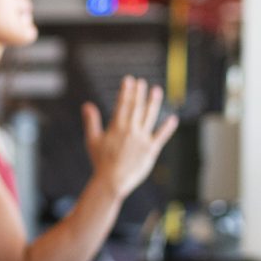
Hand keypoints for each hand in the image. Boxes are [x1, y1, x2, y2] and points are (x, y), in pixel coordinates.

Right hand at [83, 76, 178, 198]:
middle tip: (141, 81)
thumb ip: (92, 121)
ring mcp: (142, 139)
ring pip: (149, 117)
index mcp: (116, 127)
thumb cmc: (101, 162)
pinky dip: (167, 128)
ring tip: (157, 90)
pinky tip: (173, 119)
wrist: (112, 181)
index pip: (122, 104)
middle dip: (139, 93)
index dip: (126, 91)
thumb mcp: (93, 140)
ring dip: (153, 103)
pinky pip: (161, 136)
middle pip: (136, 107)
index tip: (129, 80)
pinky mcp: (151, 150)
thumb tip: (87, 105)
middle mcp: (130, 130)